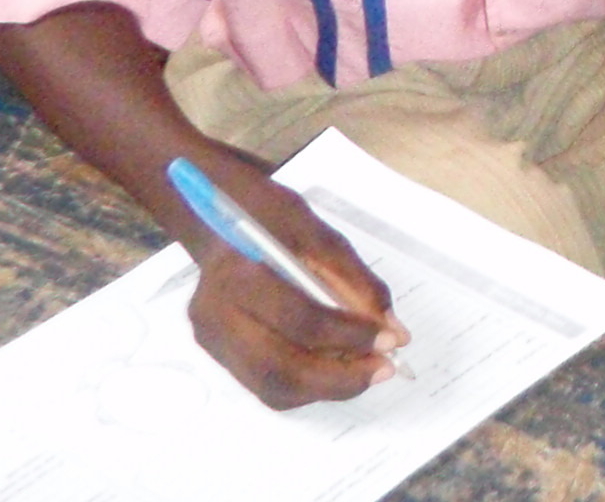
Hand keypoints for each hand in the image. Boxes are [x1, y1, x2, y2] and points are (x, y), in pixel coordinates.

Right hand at [184, 161, 408, 409]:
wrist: (213, 215)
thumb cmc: (269, 216)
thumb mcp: (319, 231)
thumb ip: (356, 281)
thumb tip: (392, 329)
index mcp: (239, 275)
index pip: (299, 320)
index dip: (350, 335)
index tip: (392, 340)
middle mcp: (216, 317)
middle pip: (280, 369)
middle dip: (340, 378)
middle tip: (385, 369)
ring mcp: (212, 341)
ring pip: (272, 388)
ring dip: (327, 389)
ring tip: (368, 373)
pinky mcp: (218, 353)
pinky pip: (265, 385)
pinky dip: (308, 386)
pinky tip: (338, 371)